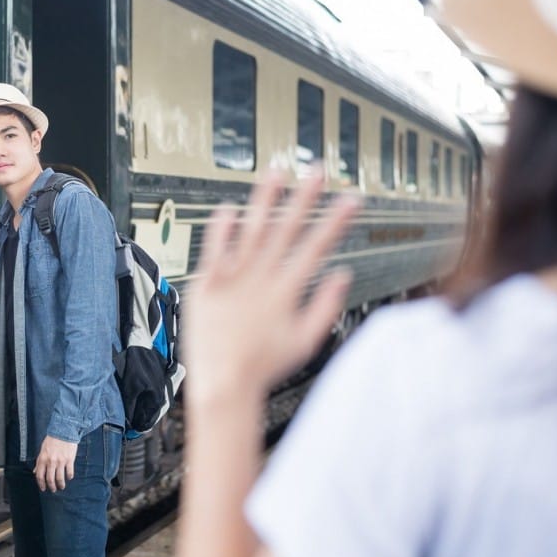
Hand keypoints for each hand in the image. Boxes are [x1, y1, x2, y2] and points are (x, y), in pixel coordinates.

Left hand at [34, 435, 77, 491]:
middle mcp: (51, 461)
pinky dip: (69, 477)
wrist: (64, 430)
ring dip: (60, 485)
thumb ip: (39, 461)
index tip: (43, 489)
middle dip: (51, 487)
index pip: (39, 475)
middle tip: (53, 490)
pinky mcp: (69, 460)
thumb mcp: (42, 450)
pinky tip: (69, 477)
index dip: (41, 484)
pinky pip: (69, 472)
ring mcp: (60, 461)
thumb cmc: (52, 439)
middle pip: (50, 479)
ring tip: (61, 487)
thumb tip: (35, 472)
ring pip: (60, 478)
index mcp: (42, 459)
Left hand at [184, 172, 358, 406]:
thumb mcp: (304, 342)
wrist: (223, 384)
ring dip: (265, 200)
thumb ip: (325, 307)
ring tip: (276, 172)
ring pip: (251, 230)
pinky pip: (213, 249)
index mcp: (287, 292)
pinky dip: (221, 227)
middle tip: (318, 172)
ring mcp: (232, 280)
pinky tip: (229, 207)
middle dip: (306, 198)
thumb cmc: (262, 367)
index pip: (317, 247)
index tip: (350, 199)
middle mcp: (261, 280)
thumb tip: (342, 276)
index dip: (336, 221)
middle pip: (287, 229)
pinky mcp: (206, 284)